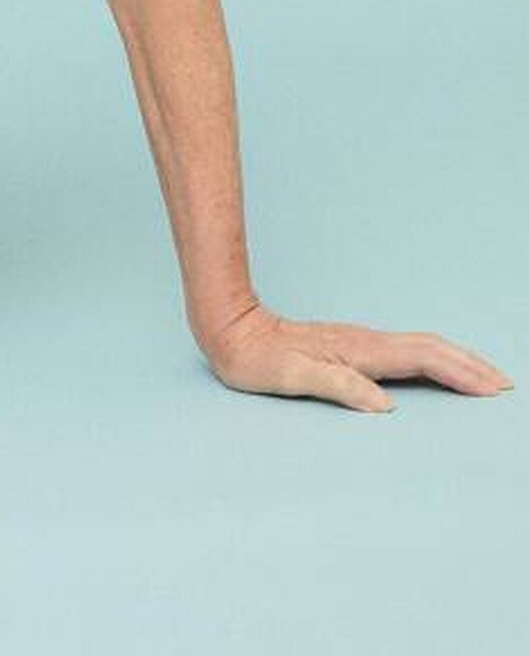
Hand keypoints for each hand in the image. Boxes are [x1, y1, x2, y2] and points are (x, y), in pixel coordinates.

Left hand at [200, 302, 514, 411]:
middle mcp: (365, 342)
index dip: (460, 373)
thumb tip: (384, 405)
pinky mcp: (352, 346)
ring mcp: (359, 342)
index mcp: (358, 352)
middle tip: (503, 384)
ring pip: (421, 346)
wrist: (232, 329)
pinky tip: (436, 368)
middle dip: (470, 366)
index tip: (492, 388)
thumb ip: (337, 386)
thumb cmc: (257, 359)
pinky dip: (433, 358)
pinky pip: (406, 350)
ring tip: (482, 376)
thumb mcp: (291, 377)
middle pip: (431, 349)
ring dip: (455, 360)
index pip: (423, 359)